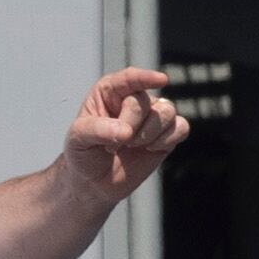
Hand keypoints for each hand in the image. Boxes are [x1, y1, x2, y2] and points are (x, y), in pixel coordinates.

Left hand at [60, 66, 185, 199]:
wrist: (94, 181)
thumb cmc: (84, 153)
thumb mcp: (77, 139)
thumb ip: (96, 130)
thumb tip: (125, 131)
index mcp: (109, 92)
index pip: (129, 78)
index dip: (144, 78)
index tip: (160, 80)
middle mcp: (134, 98)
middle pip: (144, 101)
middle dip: (129, 126)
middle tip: (112, 145)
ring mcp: (153, 115)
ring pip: (167, 111)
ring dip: (147, 134)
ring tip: (129, 146)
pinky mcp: (167, 134)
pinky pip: (181, 127)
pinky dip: (167, 140)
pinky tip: (149, 149)